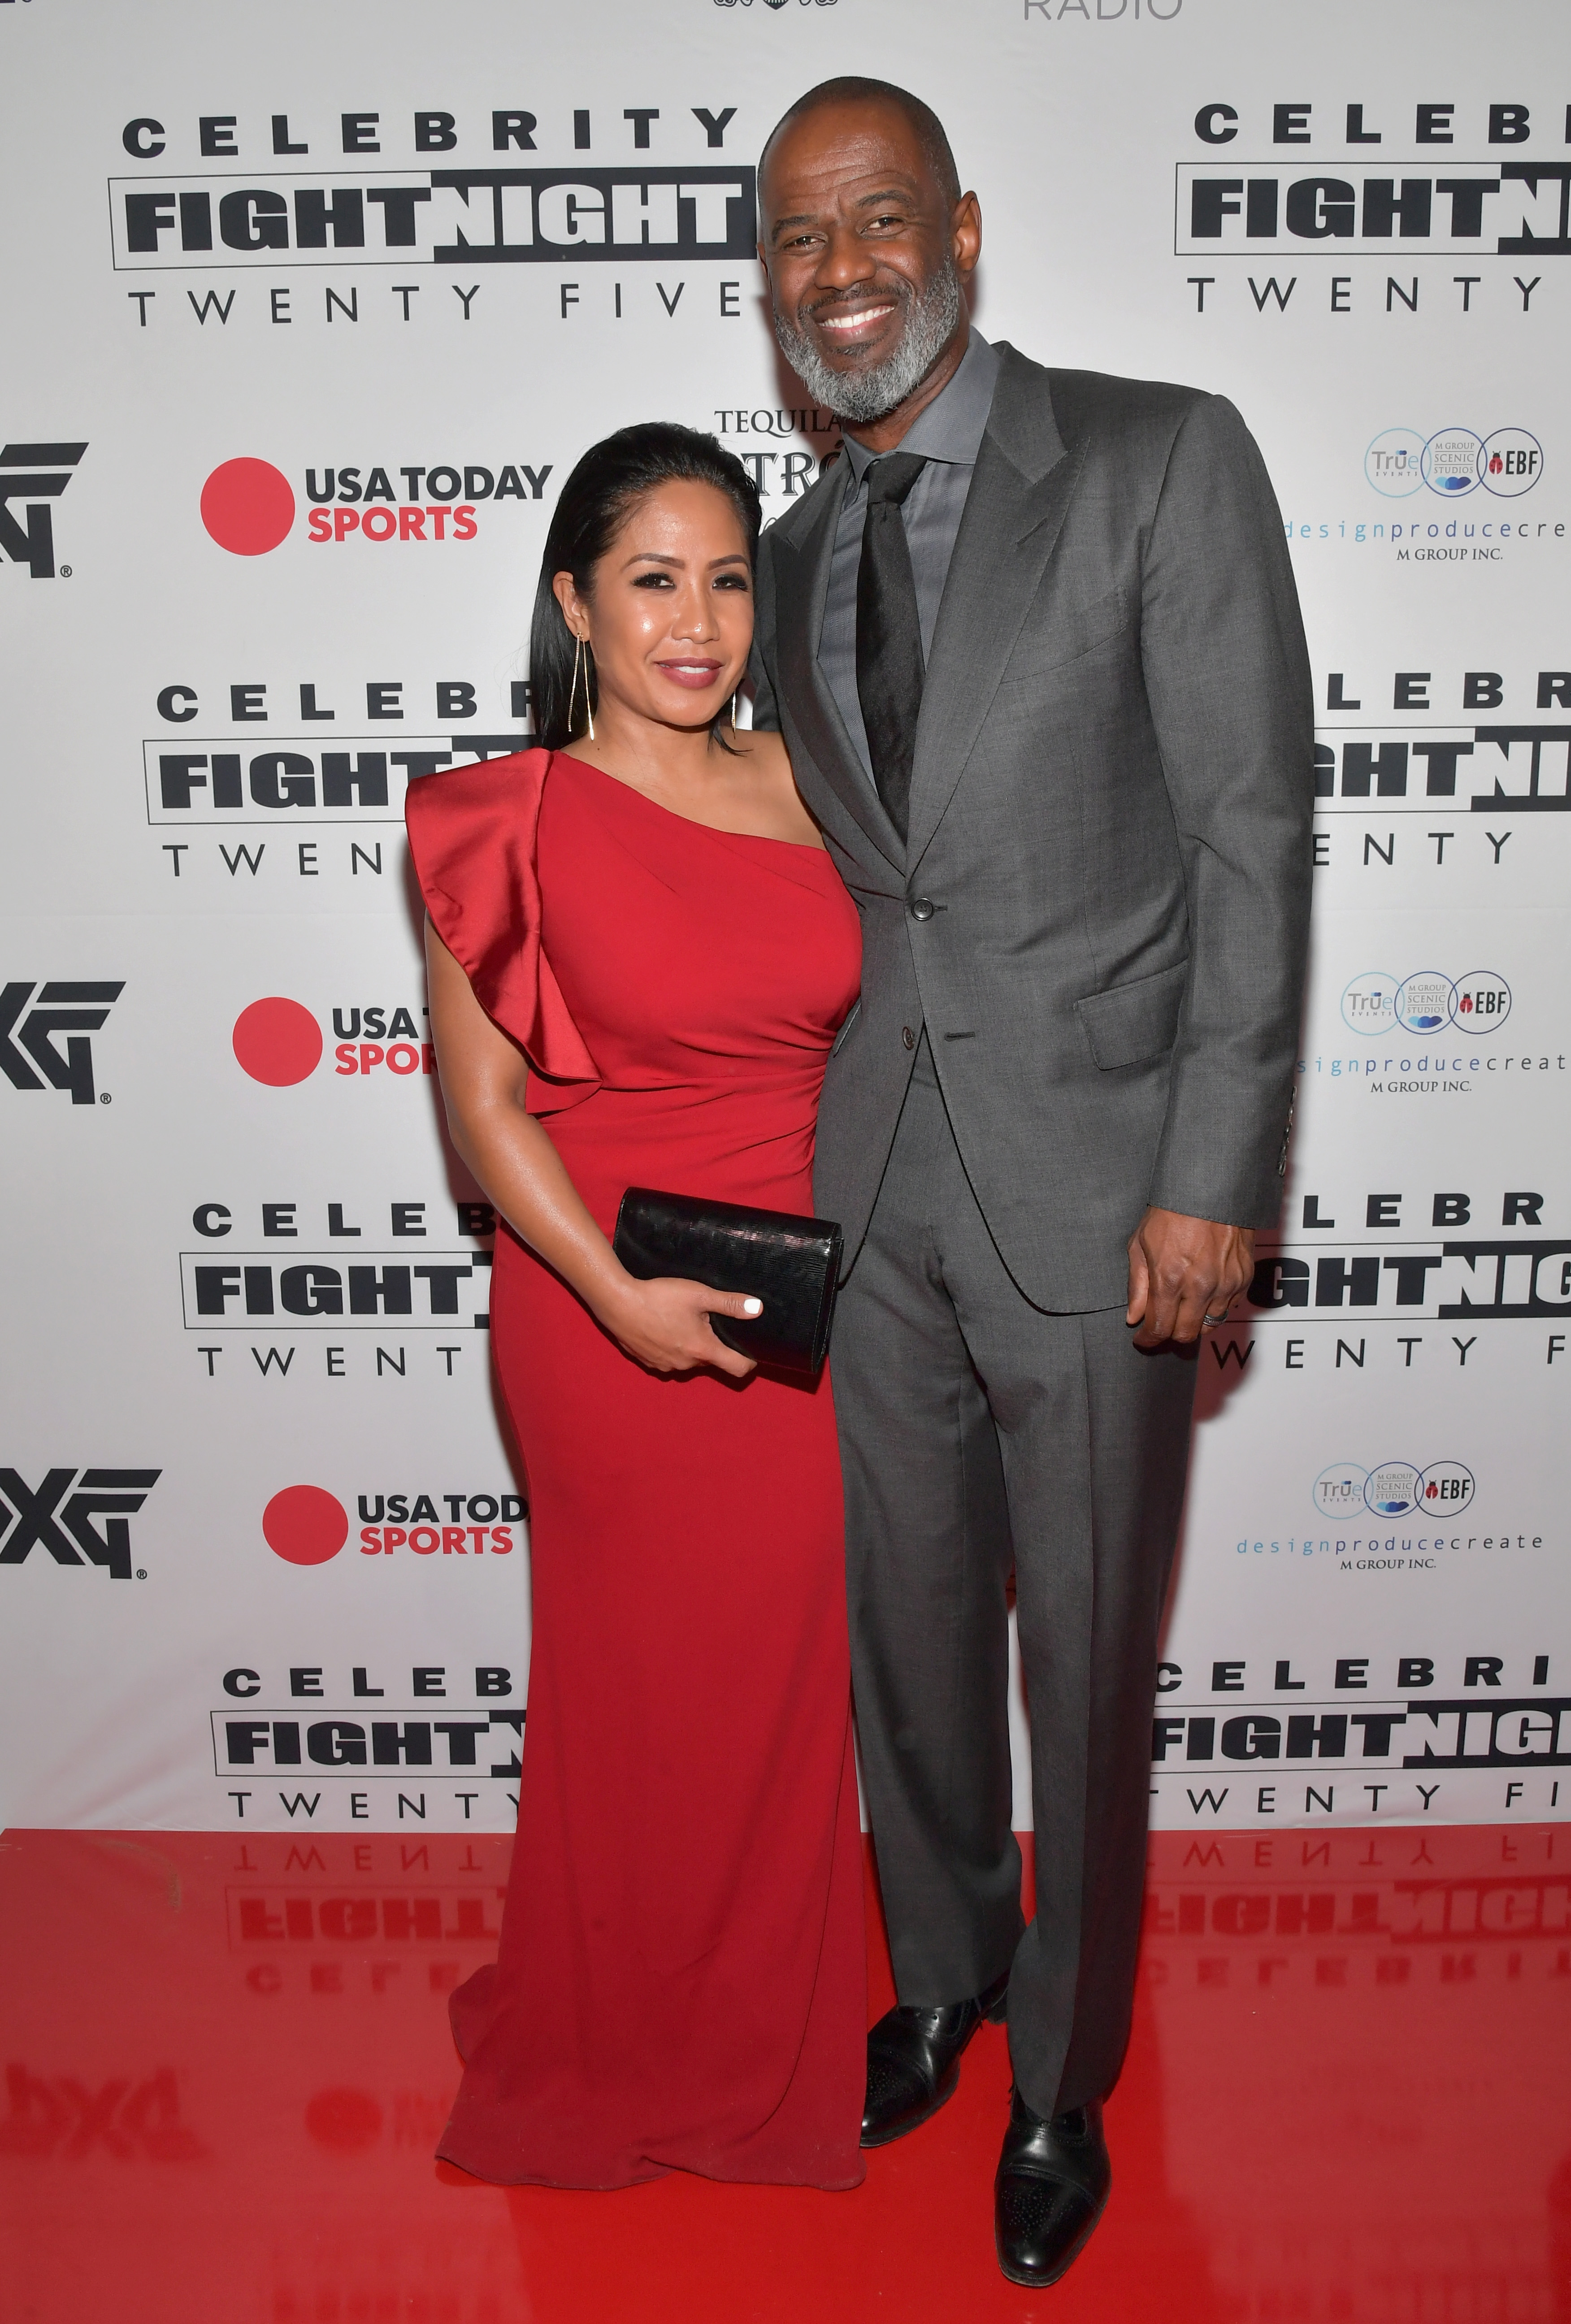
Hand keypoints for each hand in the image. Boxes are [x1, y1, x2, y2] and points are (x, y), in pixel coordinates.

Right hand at [597, 1275, 760, 1378]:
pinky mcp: (649, 1363)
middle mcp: (686, 1365)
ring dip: (691, 1346)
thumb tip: (758, 1309)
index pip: (738, 1368)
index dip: (749, 1361)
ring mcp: (666, 1366)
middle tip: (704, 1319)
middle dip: (713, 1344)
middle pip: (712, 1361)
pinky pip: (670, 1359)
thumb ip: (730, 1303)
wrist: (617, 1303)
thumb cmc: (659, 1297)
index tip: (751, 1351)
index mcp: (703, 1350)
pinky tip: (663, 1328)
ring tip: (681, 1321)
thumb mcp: (699, 1294)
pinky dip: (672, 1347)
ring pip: (689, 1360)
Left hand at [1125, 1208, 1254, 1349]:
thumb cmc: (1172, 1210)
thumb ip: (1138, 1285)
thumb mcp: (1141, 1244)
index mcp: (1170, 1279)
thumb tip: (1134, 1316)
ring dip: (1195, 1322)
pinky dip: (1216, 1306)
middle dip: (1171, 1334)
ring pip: (1210, 1325)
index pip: (1160, 1329)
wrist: (1210, 1188)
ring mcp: (1226, 1284)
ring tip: (1184, 1308)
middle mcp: (1200, 1286)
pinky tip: (1204, 1292)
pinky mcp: (1244, 1278)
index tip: (1144, 1340)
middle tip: (1163, 1325)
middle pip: (1187, 1334)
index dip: (1149, 1340)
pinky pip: (1229, 1307)